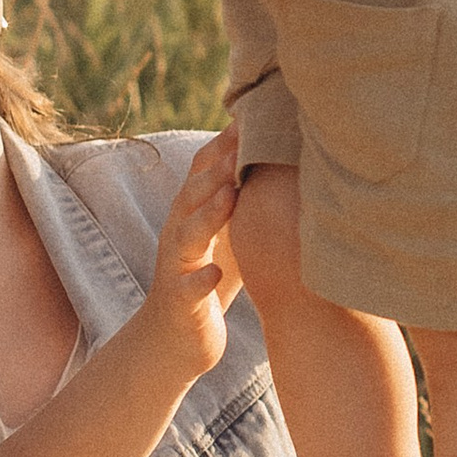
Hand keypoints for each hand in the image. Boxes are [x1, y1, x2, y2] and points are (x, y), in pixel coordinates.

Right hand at [128, 128, 240, 382]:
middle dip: (215, 169)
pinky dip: (200, 281)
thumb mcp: (226, 235)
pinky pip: (187, 290)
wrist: (174, 341)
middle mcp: (178, 236)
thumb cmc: (208, 280)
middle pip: (191, 194)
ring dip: (206, 215)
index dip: (223, 144)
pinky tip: (216, 274)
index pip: (202, 171)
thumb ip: (243, 200)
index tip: (252, 116)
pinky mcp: (179, 302)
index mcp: (191, 216)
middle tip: (242, 143)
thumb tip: (283, 161)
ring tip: (229, 196)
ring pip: (185, 236)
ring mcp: (176, 269)